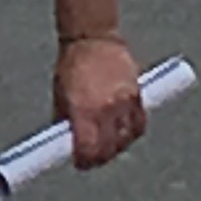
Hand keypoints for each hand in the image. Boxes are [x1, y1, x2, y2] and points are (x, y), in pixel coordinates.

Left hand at [55, 33, 144, 168]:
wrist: (94, 38)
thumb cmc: (72, 63)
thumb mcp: (61, 94)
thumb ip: (66, 120)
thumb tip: (65, 142)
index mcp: (84, 108)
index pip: (88, 148)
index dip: (85, 160)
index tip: (80, 163)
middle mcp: (106, 108)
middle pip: (109, 148)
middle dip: (100, 157)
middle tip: (92, 158)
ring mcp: (124, 102)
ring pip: (126, 139)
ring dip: (117, 146)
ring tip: (107, 144)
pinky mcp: (137, 96)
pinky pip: (139, 125)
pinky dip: (131, 132)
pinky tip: (122, 132)